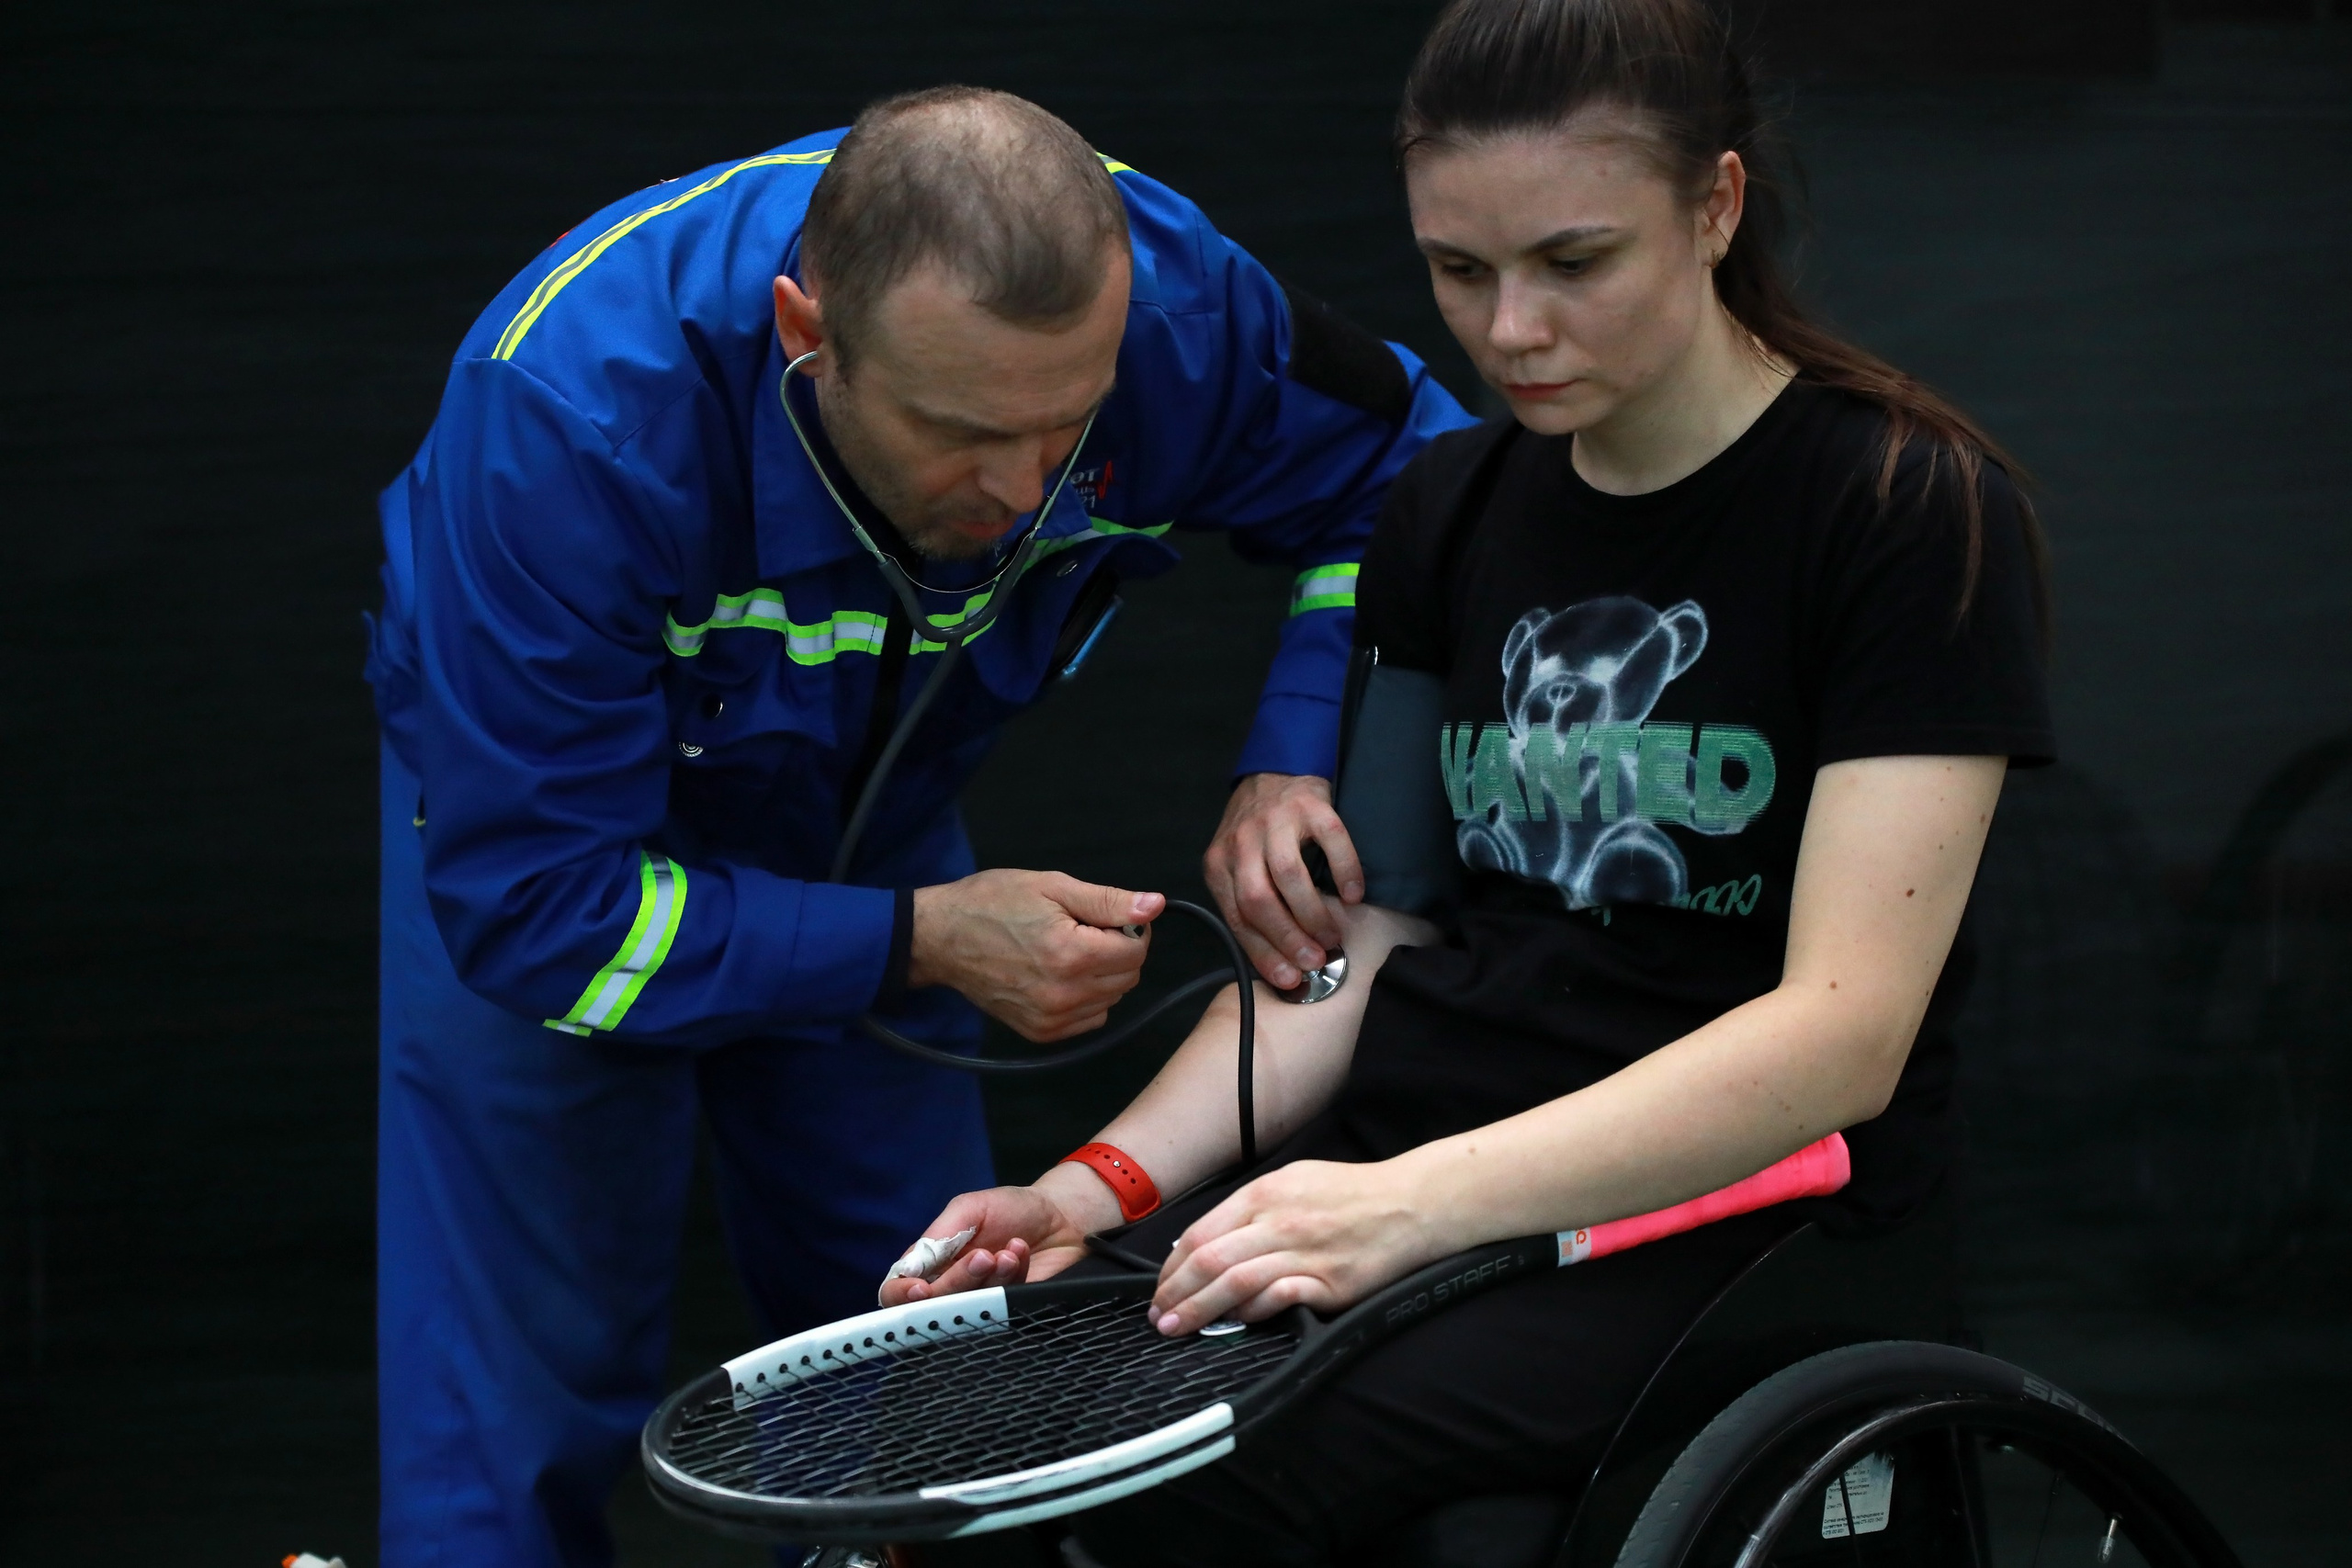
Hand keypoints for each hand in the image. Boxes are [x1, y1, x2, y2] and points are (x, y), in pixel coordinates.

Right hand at [877, 1168, 1110, 1305]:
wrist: (1063, 1216)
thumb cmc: (1013, 1208)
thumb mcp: (969, 1208)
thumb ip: (938, 1235)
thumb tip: (909, 1268)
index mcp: (933, 1261)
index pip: (898, 1289)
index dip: (902, 1296)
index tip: (920, 1289)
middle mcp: (952, 1285)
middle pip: (934, 1304)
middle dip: (959, 1281)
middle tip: (984, 1256)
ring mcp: (981, 1301)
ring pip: (968, 1309)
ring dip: (990, 1278)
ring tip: (1010, 1251)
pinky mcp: (1009, 1310)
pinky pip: (1001, 1308)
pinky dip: (1012, 1277)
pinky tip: (1020, 1254)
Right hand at [909, 870, 1163, 1040]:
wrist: (942, 938)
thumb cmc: (993, 903)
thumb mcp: (1052, 886)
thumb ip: (1108, 901)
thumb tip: (1155, 905)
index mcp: (1070, 954)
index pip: (1137, 950)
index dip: (1130, 928)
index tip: (1105, 916)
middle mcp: (1064, 994)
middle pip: (1129, 976)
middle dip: (1118, 950)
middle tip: (1083, 930)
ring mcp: (1051, 1018)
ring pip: (1112, 999)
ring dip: (1104, 975)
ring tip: (1067, 951)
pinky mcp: (1040, 1033)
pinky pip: (1090, 1019)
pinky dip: (1087, 998)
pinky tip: (1061, 976)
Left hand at [1147, 1158, 1450, 1334]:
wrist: (1411, 1204)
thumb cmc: (1349, 1194)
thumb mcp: (1292, 1182)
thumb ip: (1249, 1210)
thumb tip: (1203, 1242)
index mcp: (1265, 1194)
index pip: (1200, 1234)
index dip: (1172, 1268)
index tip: (1159, 1289)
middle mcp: (1279, 1221)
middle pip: (1210, 1260)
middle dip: (1175, 1294)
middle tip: (1158, 1318)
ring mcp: (1305, 1252)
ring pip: (1235, 1282)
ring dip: (1200, 1310)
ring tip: (1179, 1328)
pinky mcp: (1329, 1282)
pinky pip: (1278, 1299)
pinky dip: (1251, 1313)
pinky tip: (1237, 1323)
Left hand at [1203, 773, 1363, 989]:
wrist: (1274, 772)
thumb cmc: (1258, 832)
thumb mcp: (1238, 865)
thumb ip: (1249, 904)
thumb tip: (1281, 960)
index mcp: (1219, 863)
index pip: (1236, 917)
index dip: (1264, 952)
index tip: (1289, 978)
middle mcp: (1241, 841)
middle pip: (1258, 899)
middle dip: (1287, 937)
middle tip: (1314, 960)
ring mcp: (1275, 821)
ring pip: (1288, 875)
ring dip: (1312, 914)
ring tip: (1332, 937)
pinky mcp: (1310, 805)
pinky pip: (1331, 841)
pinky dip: (1344, 872)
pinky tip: (1353, 896)